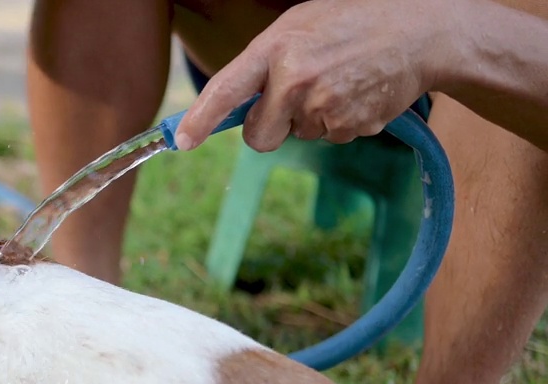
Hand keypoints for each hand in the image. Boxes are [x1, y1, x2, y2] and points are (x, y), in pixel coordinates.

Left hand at [174, 0, 458, 151]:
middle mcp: (294, 80)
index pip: (226, 91)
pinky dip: (338, 121)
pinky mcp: (349, 126)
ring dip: (310, 118)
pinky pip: (328, 138)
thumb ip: (263, 63)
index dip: (200, 120)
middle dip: (268, 128)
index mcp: (276, 48)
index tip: (182, 141)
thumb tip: (233, 105)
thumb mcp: (299, 26)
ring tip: (338, 80)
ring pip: (296, 136)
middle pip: (258, 137)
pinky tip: (355, 91)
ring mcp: (322, 107)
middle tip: (293, 98)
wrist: (420, 32)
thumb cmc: (351, 23)